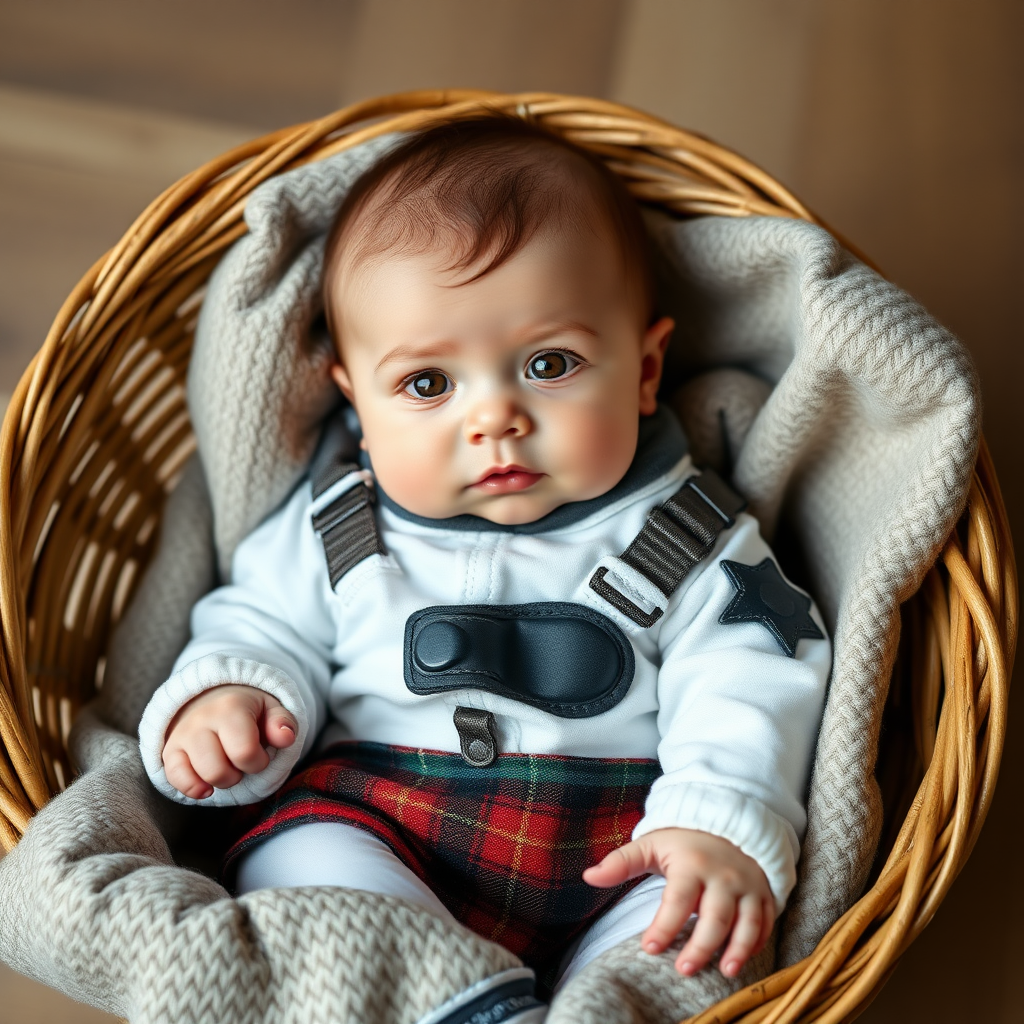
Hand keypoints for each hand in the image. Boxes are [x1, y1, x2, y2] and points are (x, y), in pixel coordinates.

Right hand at [162, 684, 296, 798]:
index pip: (244, 752)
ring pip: (200, 777)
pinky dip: (193, 787)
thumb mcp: (271, 709)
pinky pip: (175, 779)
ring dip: (220, 781)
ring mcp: (182, 734)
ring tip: (227, 766)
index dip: (258, 762)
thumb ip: (283, 722)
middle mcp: (202, 719)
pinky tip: (207, 783)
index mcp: (231, 706)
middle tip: (242, 761)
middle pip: (218, 770)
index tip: (260, 754)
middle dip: (238, 774)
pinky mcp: (170, 749)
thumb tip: (285, 737)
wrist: (213, 697)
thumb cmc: (248, 710)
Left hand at [583, 827, 773, 977]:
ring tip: (725, 971)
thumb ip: (621, 862)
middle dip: (701, 945)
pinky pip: (766, 920)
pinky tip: (743, 957)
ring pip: (747, 921)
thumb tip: (589, 876)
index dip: (664, 925)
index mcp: (692, 863)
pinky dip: (758, 942)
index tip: (649, 947)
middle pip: (715, 916)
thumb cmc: (683, 839)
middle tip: (683, 969)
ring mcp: (747, 884)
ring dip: (738, 948)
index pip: (677, 899)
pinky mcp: (764, 892)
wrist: (726, 819)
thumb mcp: (651, 844)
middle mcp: (723, 875)